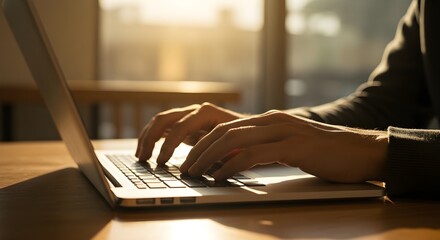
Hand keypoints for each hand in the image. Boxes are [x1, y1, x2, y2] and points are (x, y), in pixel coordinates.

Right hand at [136, 103, 247, 162]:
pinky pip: (164, 127)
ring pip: (161, 121)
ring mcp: (189, 115)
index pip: (180, 126)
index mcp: (206, 112)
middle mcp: (195, 110)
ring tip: (141, 157)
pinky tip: (148, 152)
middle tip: (144, 159)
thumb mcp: (234, 147)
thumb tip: (197, 168)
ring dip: (148, 137)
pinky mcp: (186, 123)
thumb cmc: (246, 140)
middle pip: (165, 119)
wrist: (253, 131)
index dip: (168, 146)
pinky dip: (153, 137)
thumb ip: (216, 154)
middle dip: (151, 139)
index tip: (161, 163)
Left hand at [180, 110, 387, 182]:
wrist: (362, 150)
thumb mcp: (289, 147)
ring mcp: (283, 131)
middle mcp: (272, 120)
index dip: (204, 143)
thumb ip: (264, 149)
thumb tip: (236, 161)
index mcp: (270, 120)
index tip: (190, 160)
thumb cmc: (325, 153)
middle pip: (223, 131)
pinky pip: (253, 154)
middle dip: (199, 150)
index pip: (226, 127)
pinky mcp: (294, 146)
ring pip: (233, 140)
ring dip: (209, 158)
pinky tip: (220, 176)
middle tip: (185, 168)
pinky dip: (232, 165)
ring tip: (195, 174)